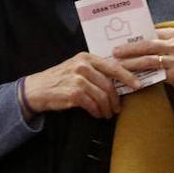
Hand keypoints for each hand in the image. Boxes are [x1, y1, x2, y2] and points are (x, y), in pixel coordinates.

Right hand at [23, 52, 139, 119]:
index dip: (127, 76)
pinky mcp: (73, 93)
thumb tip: (117, 81)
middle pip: (109, 84)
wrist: (36, 89)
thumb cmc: (59, 80)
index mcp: (86, 57)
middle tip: (117, 109)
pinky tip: (96, 114)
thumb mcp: (76, 68)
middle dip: (115, 99)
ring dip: (106, 108)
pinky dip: (96, 112)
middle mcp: (82, 66)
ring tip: (106, 114)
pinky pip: (93, 105)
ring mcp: (77, 79)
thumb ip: (94, 70)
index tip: (137, 85)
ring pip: (102, 96)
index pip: (112, 66)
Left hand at [113, 27, 173, 95]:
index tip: (119, 40)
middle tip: (115, 53)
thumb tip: (134, 40)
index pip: (151, 33)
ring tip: (119, 66)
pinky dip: (141, 76)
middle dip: (129, 49)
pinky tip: (131, 79)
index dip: (135, 38)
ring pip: (149, 61)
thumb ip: (161, 41)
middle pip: (148, 45)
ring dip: (132, 64)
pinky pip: (155, 75)